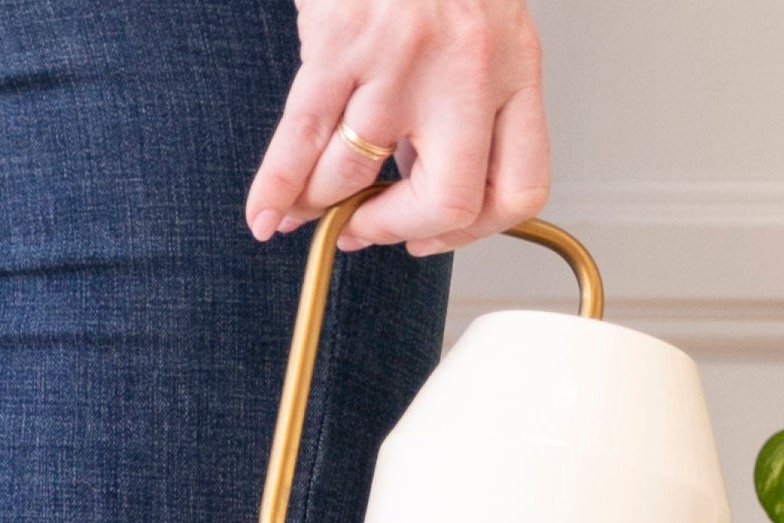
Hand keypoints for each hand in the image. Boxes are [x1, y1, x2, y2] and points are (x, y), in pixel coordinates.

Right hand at [245, 0, 549, 258]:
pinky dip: (277, 186)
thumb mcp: (481, 26)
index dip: (473, 231)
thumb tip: (418, 178)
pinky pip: (305, 137)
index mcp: (514, 67)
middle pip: (449, 202)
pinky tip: (266, 213)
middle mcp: (468, 69)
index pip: (517, 189)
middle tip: (367, 230)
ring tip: (304, 210)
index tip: (434, 233)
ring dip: (322, 203)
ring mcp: (403, 57)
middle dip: (398, 230)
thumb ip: (468, 101)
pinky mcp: (343, 41)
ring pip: (359, 171)